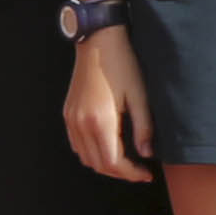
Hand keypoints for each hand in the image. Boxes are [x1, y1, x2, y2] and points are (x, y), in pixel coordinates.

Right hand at [66, 21, 153, 183]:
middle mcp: (81, 124)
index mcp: (100, 121)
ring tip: (126, 162)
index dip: (132, 173)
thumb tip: (147, 154)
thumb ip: (144, 128)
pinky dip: (91, 153)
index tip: (147, 174)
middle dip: (121, 173)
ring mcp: (71, 119)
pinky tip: (107, 147)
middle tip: (140, 171)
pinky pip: (77, 144)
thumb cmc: (122, 64)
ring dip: (105, 165)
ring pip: (86, 157)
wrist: (98, 40)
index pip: (114, 163)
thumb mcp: (140, 95)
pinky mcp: (68, 113)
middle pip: (99, 165)